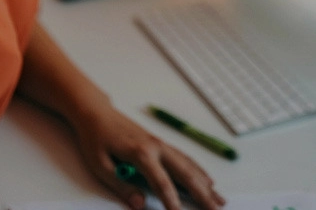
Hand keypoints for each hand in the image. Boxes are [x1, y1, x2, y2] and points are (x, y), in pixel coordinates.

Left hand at [68, 104, 225, 209]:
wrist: (97, 114)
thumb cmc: (96, 139)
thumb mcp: (100, 165)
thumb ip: (121, 186)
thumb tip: (140, 204)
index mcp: (140, 153)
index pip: (161, 181)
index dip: (171, 201)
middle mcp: (156, 147)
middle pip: (185, 173)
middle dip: (202, 193)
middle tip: (216, 209)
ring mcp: (161, 144)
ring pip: (189, 165)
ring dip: (206, 184)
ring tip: (220, 200)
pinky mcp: (161, 144)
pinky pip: (185, 159)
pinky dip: (199, 171)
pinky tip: (208, 181)